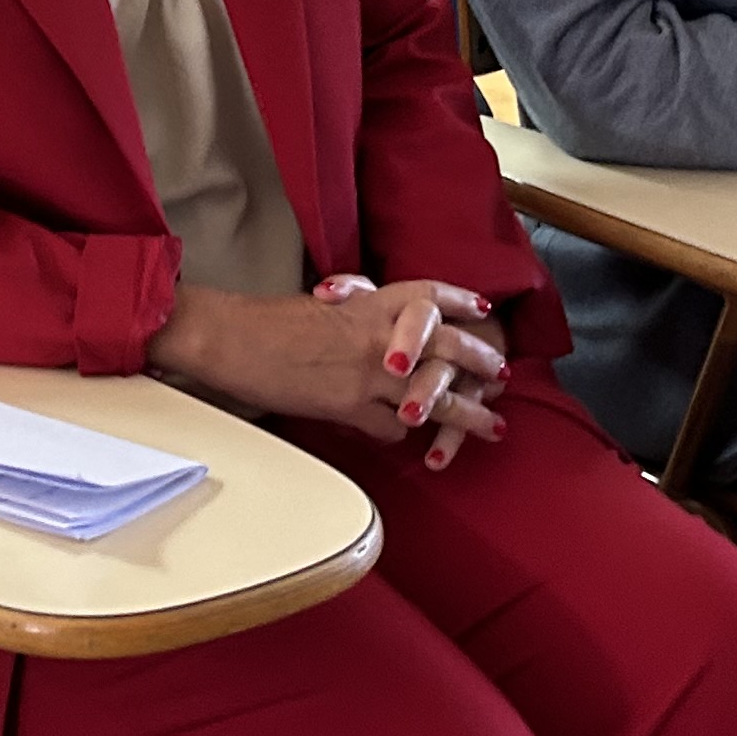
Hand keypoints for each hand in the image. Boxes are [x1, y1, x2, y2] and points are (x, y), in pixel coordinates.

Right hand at [149, 277, 507, 451]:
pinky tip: (406, 438)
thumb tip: (375, 322)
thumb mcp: (323, 307)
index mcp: (370, 303)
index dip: (459, 302)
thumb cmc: (268, 323)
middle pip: (448, 348)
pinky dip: (402, 433)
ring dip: (469, 415)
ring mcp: (368, 373)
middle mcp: (379, 335)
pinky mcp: (351, 407)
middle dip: (482, 363)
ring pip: (436, 397)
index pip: (428, 296)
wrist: (233, 338)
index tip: (483, 309)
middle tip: (503, 375)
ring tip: (494, 427)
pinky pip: (394, 427)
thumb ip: (358, 312)